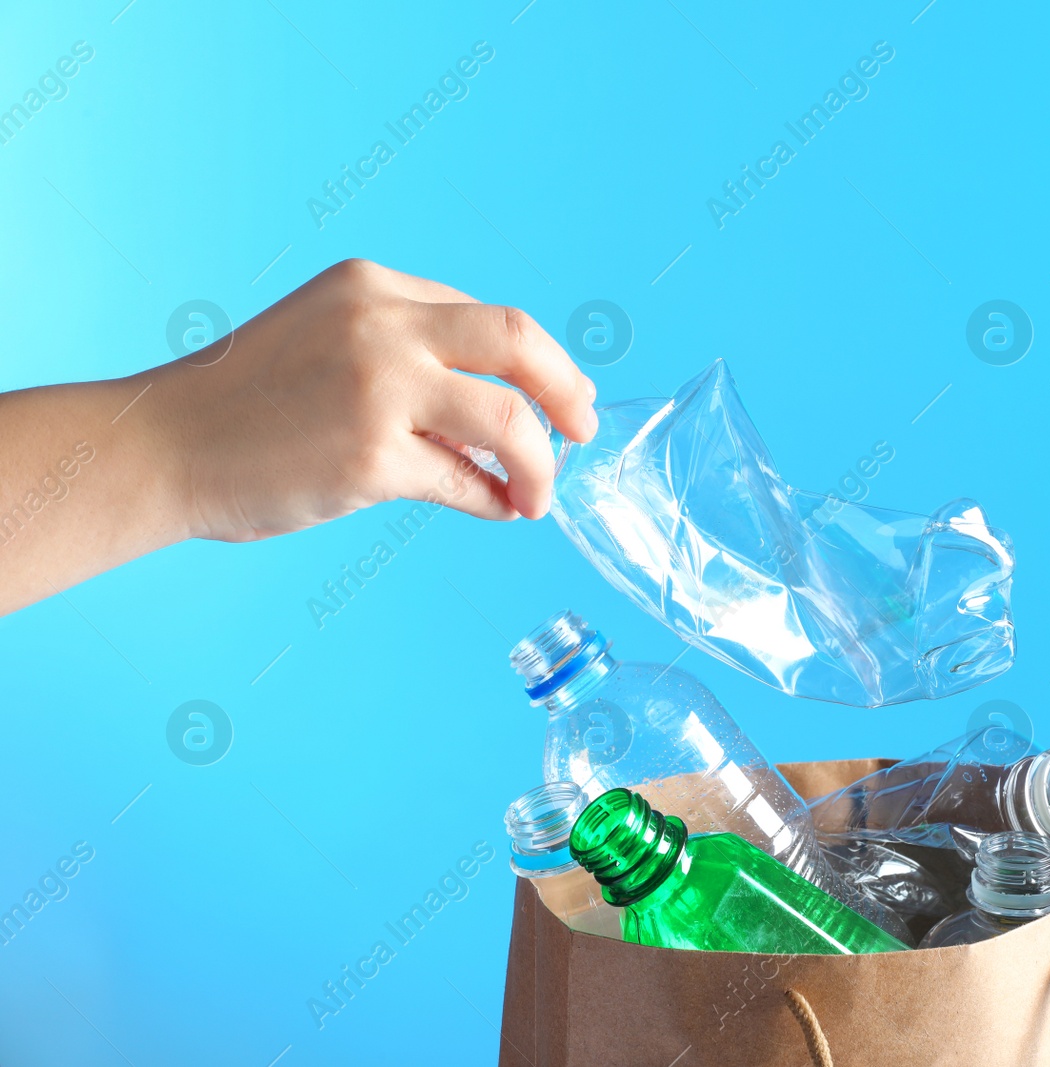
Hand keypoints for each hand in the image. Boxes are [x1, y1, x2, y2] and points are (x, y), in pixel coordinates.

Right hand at [142, 258, 596, 540]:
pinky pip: (467, 482)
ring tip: (539, 495)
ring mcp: (379, 389)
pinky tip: (499, 508)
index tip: (560, 399)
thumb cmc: (247, 401)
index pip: (486, 318)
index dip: (537, 363)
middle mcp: (382, 324)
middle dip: (568, 389)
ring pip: (509, 421)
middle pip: (519, 342)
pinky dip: (495, 499)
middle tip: (586, 429)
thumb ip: (408, 350)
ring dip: (541, 464)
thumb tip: (508, 402)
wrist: (162, 446)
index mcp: (372, 285)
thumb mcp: (327, 336)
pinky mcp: (372, 457)